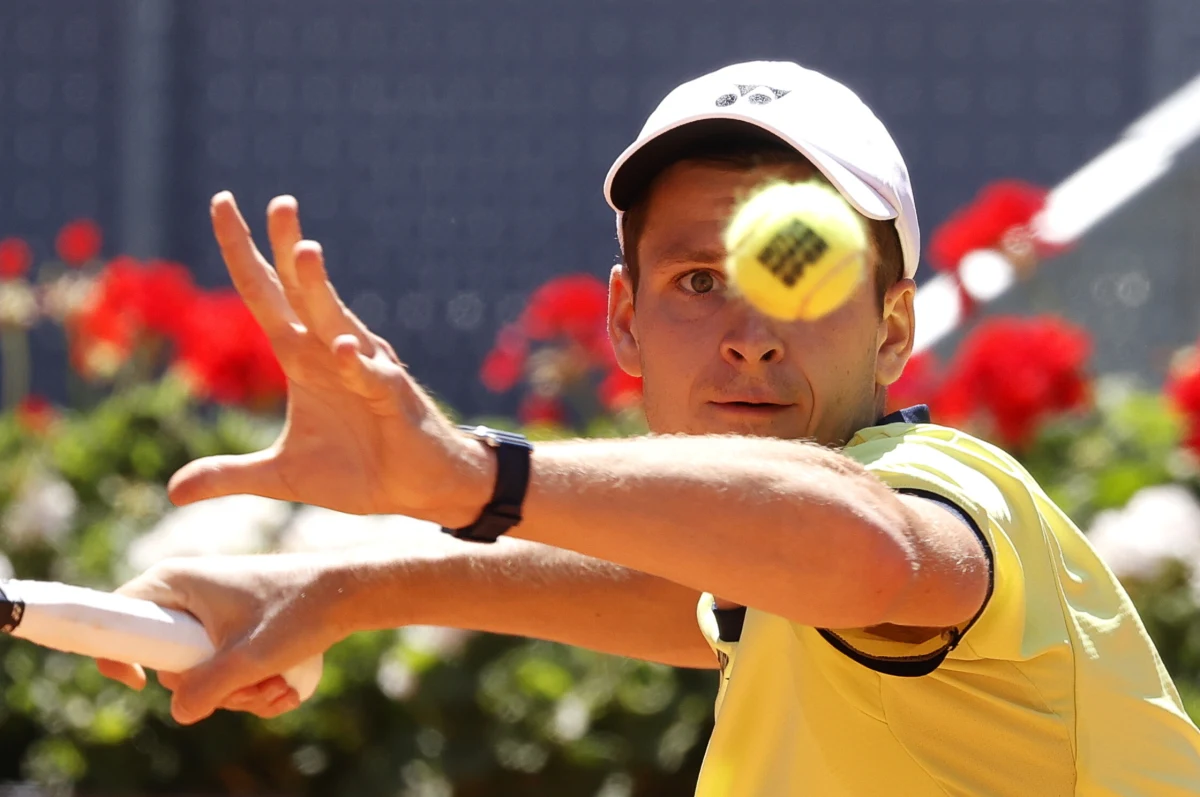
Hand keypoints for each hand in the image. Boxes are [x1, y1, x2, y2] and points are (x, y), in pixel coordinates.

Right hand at [96, 554, 346, 724]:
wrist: (348, 592)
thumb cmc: (299, 611)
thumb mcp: (250, 657)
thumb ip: (208, 687)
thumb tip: (179, 712)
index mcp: (176, 582)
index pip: (118, 615)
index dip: (116, 653)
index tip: (139, 682)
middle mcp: (187, 593)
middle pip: (167, 661)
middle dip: (209, 689)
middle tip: (248, 688)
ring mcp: (210, 611)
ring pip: (201, 672)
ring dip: (238, 692)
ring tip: (278, 686)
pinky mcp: (233, 626)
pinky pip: (225, 668)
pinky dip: (250, 685)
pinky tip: (283, 688)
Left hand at [167, 192, 493, 524]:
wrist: (419, 490)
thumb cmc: (360, 470)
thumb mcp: (284, 476)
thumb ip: (232, 475)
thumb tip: (175, 490)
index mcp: (303, 359)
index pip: (266, 296)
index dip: (244, 253)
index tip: (223, 204)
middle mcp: (332, 352)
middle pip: (303, 291)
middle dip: (287, 246)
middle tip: (278, 202)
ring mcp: (366, 371)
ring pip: (338, 321)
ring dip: (321, 288)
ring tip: (304, 250)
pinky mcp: (394, 399)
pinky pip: (373, 377)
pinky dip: (357, 365)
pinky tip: (341, 350)